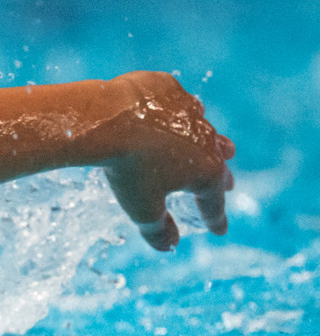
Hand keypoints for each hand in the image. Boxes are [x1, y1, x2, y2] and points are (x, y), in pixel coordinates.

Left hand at [98, 72, 235, 250]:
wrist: (107, 121)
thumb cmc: (126, 168)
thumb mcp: (140, 207)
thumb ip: (157, 229)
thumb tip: (168, 246)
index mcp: (205, 171)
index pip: (212, 202)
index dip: (214, 218)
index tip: (219, 230)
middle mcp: (205, 140)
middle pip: (216, 162)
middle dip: (220, 177)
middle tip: (227, 185)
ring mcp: (188, 111)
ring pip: (203, 129)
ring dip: (208, 141)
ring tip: (217, 146)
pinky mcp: (167, 89)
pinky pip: (176, 102)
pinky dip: (178, 111)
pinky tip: (177, 114)